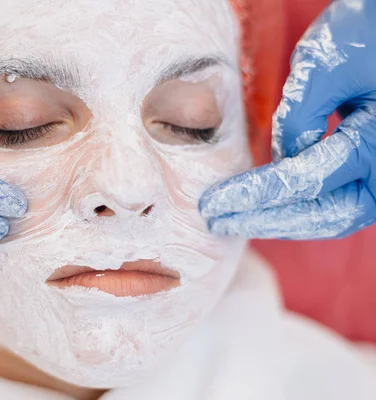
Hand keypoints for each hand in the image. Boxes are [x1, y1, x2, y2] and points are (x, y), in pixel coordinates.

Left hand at [199, 0, 375, 239]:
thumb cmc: (368, 32)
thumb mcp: (326, 66)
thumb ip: (298, 117)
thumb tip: (276, 160)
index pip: (305, 180)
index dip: (254, 195)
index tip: (213, 202)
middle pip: (323, 214)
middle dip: (264, 221)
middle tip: (216, 222)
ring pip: (333, 215)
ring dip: (281, 221)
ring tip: (233, 220)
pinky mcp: (374, 168)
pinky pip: (338, 200)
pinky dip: (300, 208)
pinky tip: (264, 208)